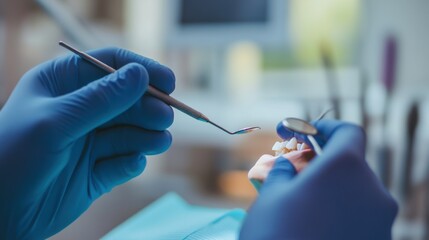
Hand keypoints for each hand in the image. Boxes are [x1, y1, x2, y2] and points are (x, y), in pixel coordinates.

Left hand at [0, 48, 174, 238]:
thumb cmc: (12, 158)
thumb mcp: (55, 122)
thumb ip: (101, 99)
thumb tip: (141, 75)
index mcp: (63, 85)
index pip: (109, 65)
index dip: (141, 70)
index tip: (168, 82)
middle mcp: (79, 110)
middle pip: (127, 100)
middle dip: (148, 108)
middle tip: (163, 118)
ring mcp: (89, 141)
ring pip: (130, 132)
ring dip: (147, 136)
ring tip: (159, 141)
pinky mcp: (96, 172)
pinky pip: (123, 162)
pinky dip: (132, 162)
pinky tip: (131, 164)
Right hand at [240, 120, 397, 239]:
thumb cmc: (276, 233)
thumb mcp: (271, 194)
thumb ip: (282, 171)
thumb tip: (287, 165)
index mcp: (345, 167)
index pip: (348, 131)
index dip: (326, 127)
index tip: (307, 132)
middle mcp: (372, 190)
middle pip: (352, 163)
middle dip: (325, 162)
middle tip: (296, 170)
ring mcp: (380, 220)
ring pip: (357, 191)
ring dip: (333, 189)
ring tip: (303, 203)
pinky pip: (361, 216)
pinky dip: (342, 211)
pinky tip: (318, 225)